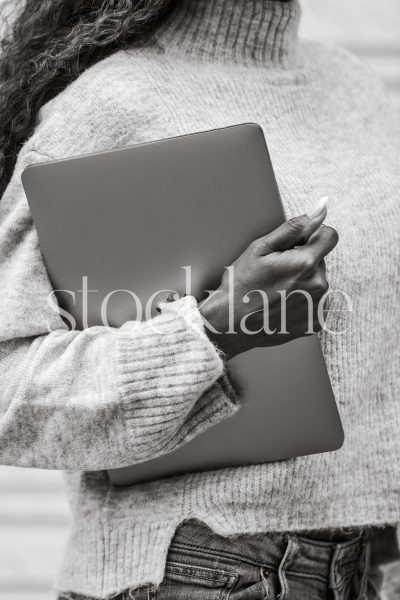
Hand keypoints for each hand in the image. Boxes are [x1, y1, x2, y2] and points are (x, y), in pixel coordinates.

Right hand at [199, 209, 338, 359]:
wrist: (230, 324)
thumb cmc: (240, 285)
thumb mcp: (260, 248)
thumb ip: (293, 228)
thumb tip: (319, 211)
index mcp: (305, 264)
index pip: (330, 236)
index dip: (313, 236)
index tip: (297, 245)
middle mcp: (318, 285)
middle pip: (320, 260)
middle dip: (302, 261)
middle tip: (275, 272)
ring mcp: (317, 307)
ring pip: (316, 281)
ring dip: (302, 281)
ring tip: (275, 291)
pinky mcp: (314, 323)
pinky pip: (314, 302)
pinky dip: (301, 301)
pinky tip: (281, 305)